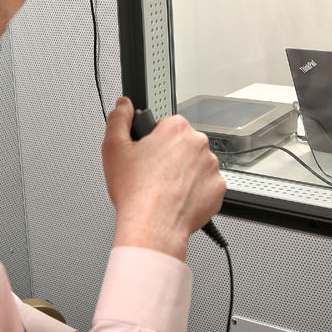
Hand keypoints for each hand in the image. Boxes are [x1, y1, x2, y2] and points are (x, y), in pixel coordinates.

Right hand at [101, 97, 224, 259]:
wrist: (153, 226)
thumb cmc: (136, 192)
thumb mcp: (114, 149)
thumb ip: (118, 120)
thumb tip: (123, 105)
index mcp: (177, 129)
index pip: (166, 126)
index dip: (153, 141)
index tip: (146, 155)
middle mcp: (199, 144)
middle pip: (182, 145)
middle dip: (169, 156)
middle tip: (151, 174)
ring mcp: (212, 166)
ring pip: (196, 165)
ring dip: (183, 174)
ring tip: (163, 190)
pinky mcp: (218, 188)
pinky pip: (206, 185)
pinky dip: (195, 192)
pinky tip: (177, 199)